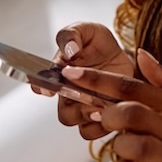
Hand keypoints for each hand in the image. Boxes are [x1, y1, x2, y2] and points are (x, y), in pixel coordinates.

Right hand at [35, 22, 133, 139]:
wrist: (121, 54)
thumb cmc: (97, 43)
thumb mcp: (86, 30)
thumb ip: (72, 35)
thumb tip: (70, 50)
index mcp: (59, 75)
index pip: (41, 86)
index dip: (42, 89)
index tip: (50, 90)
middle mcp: (70, 96)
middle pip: (65, 114)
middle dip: (77, 109)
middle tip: (88, 98)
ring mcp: (87, 109)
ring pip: (82, 126)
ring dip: (93, 118)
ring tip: (104, 107)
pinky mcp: (104, 116)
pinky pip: (99, 131)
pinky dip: (106, 126)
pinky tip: (116, 112)